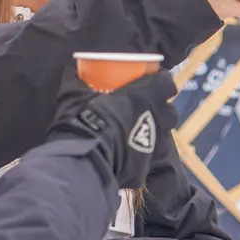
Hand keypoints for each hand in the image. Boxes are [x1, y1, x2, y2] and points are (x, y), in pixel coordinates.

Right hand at [50, 71, 177, 190]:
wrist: (85, 160)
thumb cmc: (84, 120)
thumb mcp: (74, 96)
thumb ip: (75, 82)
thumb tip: (70, 72)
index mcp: (144, 96)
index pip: (166, 83)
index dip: (160, 81)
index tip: (149, 82)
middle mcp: (156, 119)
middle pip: (169, 112)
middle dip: (160, 111)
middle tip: (142, 110)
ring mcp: (154, 145)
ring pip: (163, 137)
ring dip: (153, 134)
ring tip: (135, 135)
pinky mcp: (146, 167)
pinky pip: (147, 160)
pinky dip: (139, 158)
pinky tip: (125, 158)